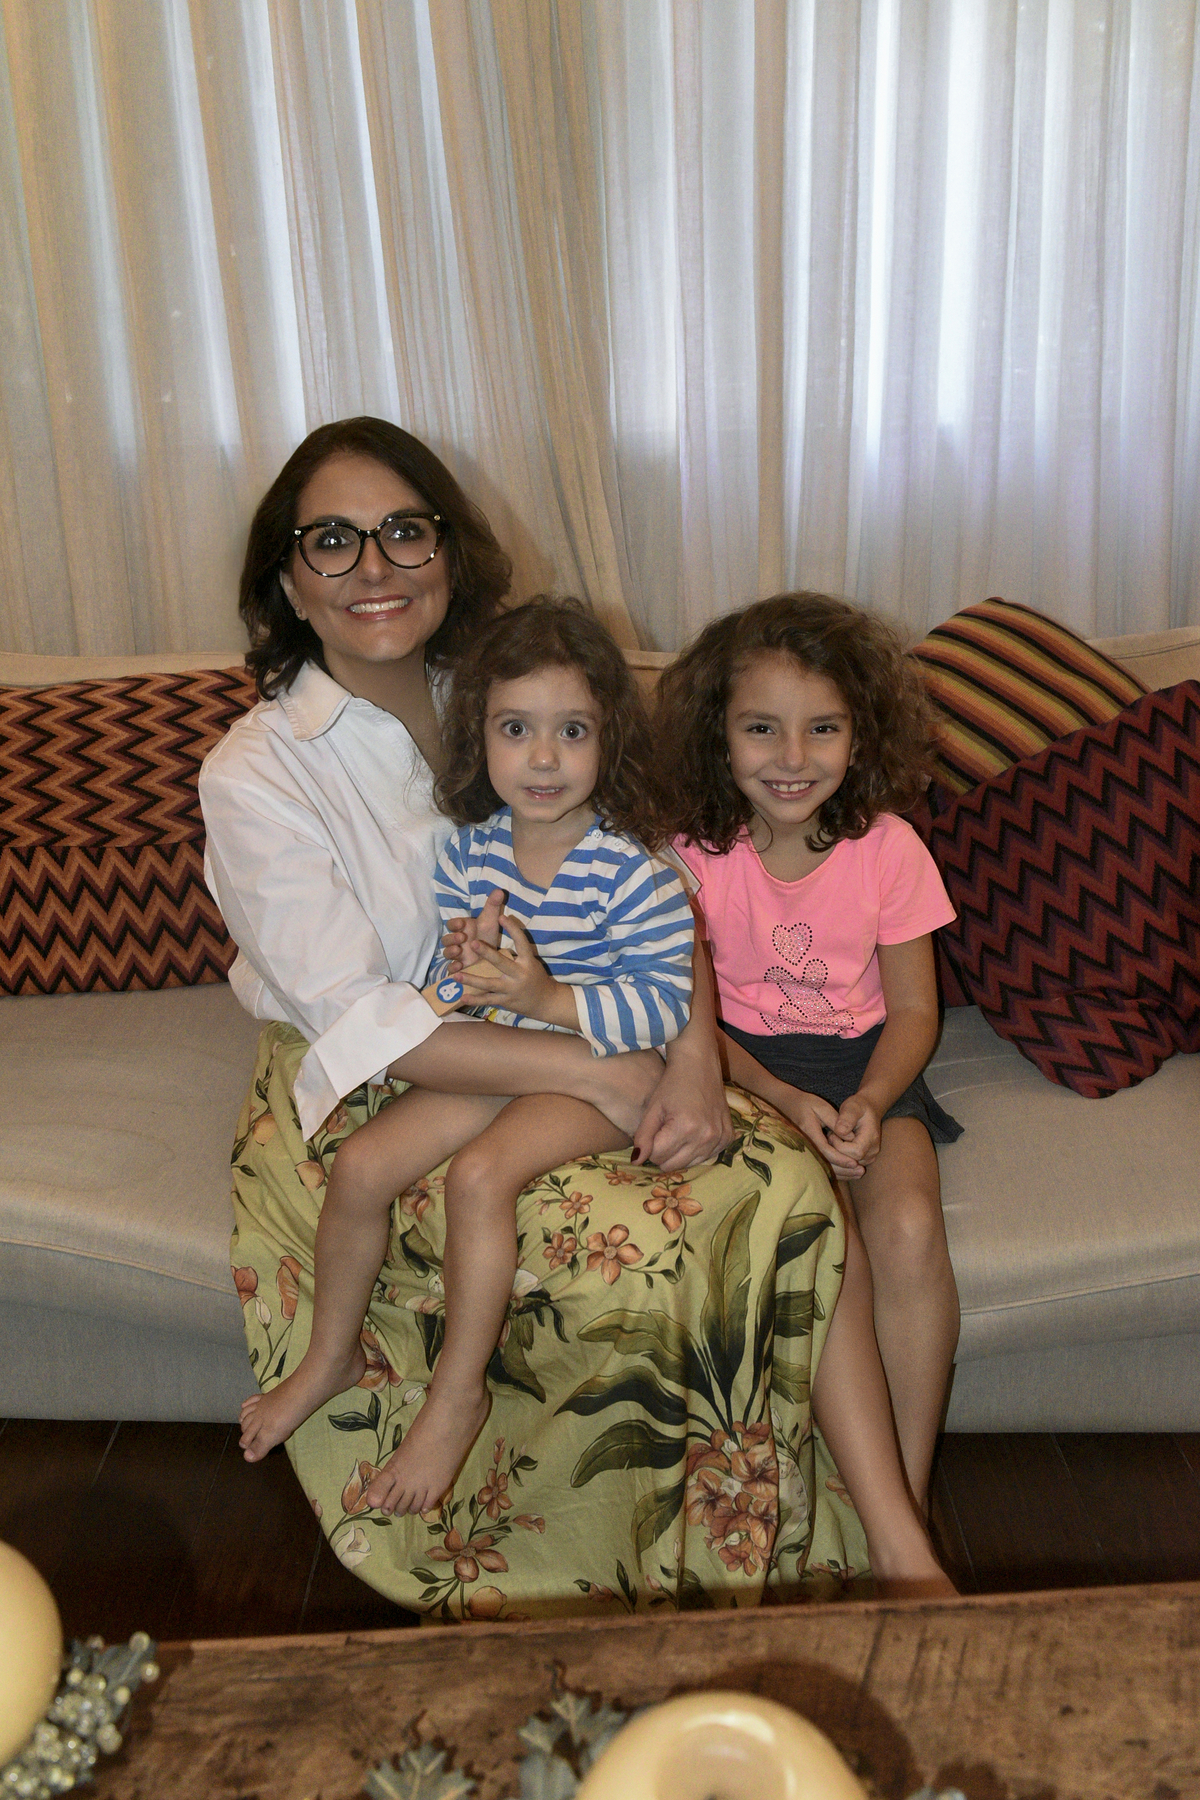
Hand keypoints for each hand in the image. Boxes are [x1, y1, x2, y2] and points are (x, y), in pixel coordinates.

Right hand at [441, 887, 505, 970]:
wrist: (493, 954)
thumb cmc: (488, 934)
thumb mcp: (491, 919)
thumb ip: (493, 905)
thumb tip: (499, 891)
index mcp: (462, 928)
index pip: (452, 924)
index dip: (454, 924)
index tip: (462, 924)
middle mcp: (457, 941)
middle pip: (446, 939)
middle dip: (452, 938)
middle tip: (462, 937)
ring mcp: (457, 954)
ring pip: (447, 953)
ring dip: (450, 951)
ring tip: (458, 950)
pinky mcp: (460, 966)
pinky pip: (451, 968)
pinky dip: (452, 967)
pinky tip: (459, 966)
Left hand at [458, 914, 560, 1021]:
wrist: (546, 1002)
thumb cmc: (536, 977)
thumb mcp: (531, 962)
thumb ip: (518, 952)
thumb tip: (506, 935)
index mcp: (528, 962)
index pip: (521, 942)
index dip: (513, 929)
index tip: (502, 917)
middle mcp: (520, 975)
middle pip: (501, 962)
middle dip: (487, 953)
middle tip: (473, 943)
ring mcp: (511, 989)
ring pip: (489, 984)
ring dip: (472, 979)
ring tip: (456, 975)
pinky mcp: (505, 1001)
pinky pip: (487, 1000)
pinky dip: (475, 1000)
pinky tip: (462, 997)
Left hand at [632, 1046, 732, 1172]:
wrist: (700, 1065)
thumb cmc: (672, 1085)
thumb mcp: (653, 1109)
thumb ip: (643, 1137)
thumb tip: (636, 1162)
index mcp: (685, 1127)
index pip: (658, 1157)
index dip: (651, 1145)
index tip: (654, 1130)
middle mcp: (706, 1136)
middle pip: (673, 1165)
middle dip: (664, 1152)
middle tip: (666, 1131)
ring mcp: (720, 1138)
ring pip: (689, 1164)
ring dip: (681, 1153)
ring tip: (680, 1130)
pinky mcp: (728, 1138)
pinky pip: (707, 1157)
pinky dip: (698, 1149)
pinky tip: (696, 1131)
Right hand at [775, 1088, 865, 1179]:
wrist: (785, 1104)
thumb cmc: (804, 1103)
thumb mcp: (821, 1106)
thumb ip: (836, 1121)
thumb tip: (850, 1138)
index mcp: (808, 1131)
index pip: (825, 1150)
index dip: (840, 1158)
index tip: (855, 1162)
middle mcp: (804, 1144)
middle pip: (824, 1163)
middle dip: (844, 1169)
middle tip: (861, 1171)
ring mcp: (803, 1151)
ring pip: (822, 1168)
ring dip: (841, 1173)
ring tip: (858, 1173)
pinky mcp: (805, 1153)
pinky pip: (819, 1166)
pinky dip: (834, 1170)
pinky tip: (848, 1172)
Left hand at [829, 1092, 881, 1167]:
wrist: (868, 1110)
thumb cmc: (858, 1107)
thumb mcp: (852, 1106)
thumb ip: (847, 1118)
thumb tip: (840, 1131)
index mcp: (871, 1139)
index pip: (855, 1152)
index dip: (840, 1146)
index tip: (832, 1133)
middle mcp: (873, 1151)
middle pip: (852, 1162)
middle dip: (837, 1151)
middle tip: (830, 1136)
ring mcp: (869, 1157)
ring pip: (849, 1166)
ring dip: (838, 1155)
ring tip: (834, 1139)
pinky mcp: (864, 1160)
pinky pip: (850, 1166)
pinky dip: (840, 1158)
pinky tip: (836, 1145)